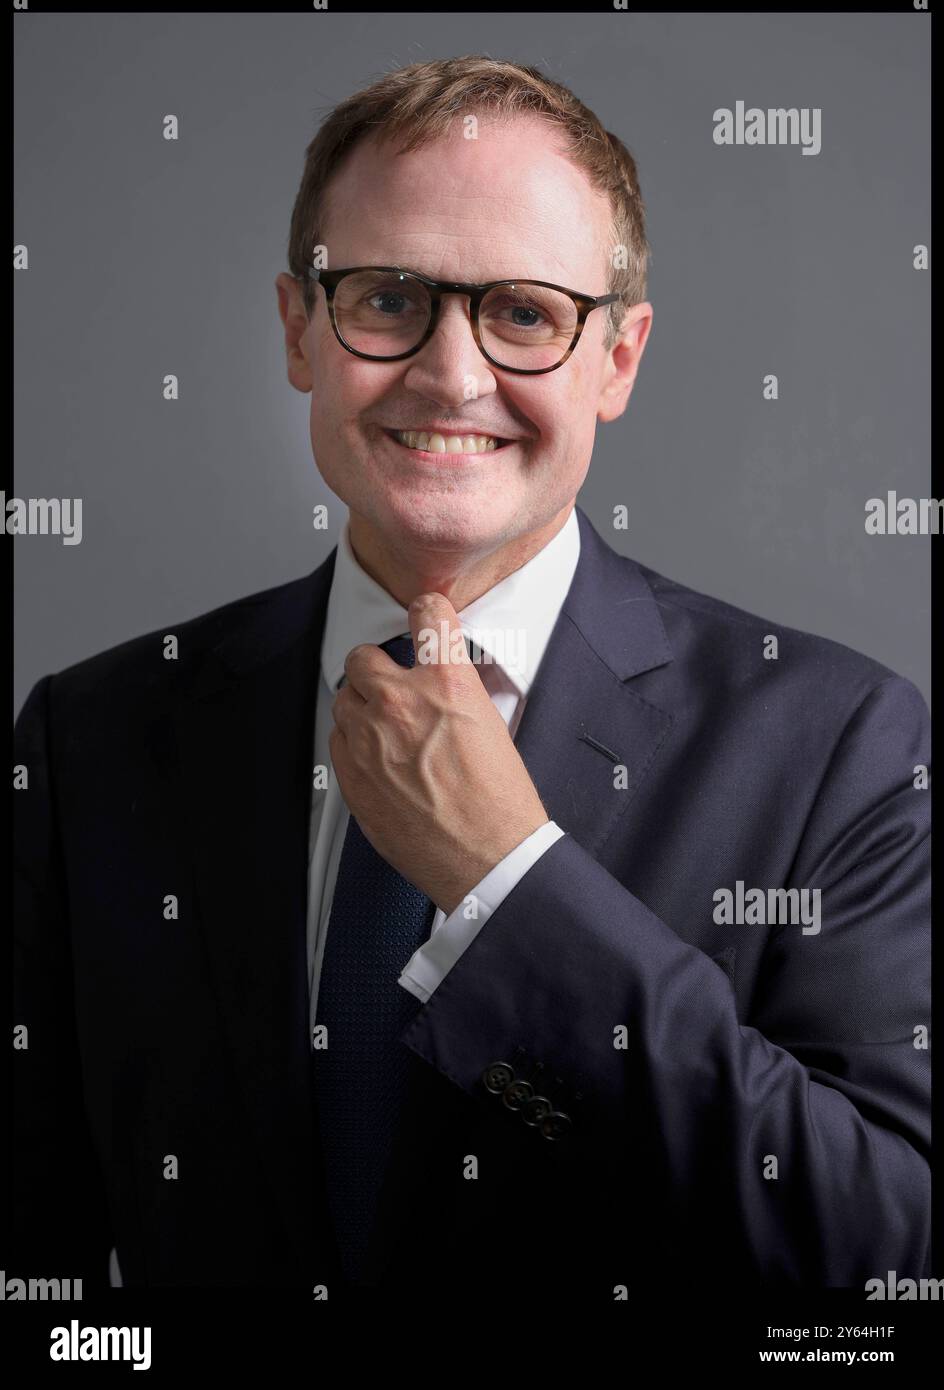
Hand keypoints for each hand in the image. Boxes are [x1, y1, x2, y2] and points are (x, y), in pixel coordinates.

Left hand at [329, 591, 549, 914]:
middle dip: (378, 668)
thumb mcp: (492, 725)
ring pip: (344, 698)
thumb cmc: (498, 804)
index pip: (426, 613)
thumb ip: (457, 691)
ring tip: (388, 730)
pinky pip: (336, 739)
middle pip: (365, 656)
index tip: (423, 616)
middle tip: (394, 685)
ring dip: (362, 707)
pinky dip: (353, 743)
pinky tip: (379, 760)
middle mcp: (400, 704)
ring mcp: (368, 739)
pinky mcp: (350, 774)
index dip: (426, 612)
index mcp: (447, 684)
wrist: (486, 859)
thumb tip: (442, 679)